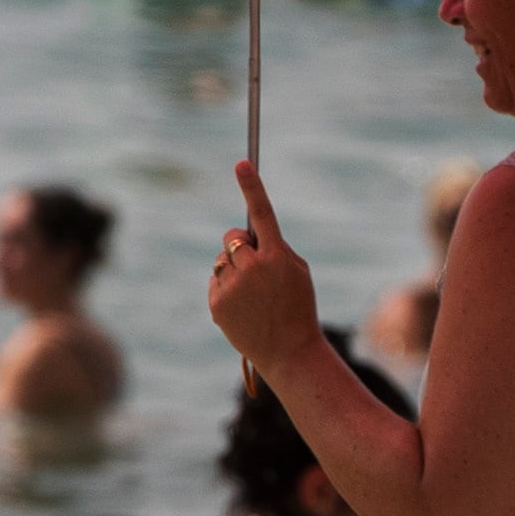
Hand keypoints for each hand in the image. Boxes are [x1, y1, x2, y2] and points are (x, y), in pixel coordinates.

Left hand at [206, 163, 319, 366]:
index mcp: (278, 257)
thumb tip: (245, 237)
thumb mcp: (298, 274)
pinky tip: (243, 308)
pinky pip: (216, 280)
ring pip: (222, 259)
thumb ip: (274, 249)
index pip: (262, 213)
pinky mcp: (217, 302)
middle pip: (233, 237)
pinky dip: (226, 288)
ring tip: (253, 297)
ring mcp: (232, 285)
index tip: (242, 163)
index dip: (251, 186)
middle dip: (241, 245)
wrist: (290, 352)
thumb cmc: (298, 309)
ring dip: (234, 269)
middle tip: (256, 268)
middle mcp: (252, 267)